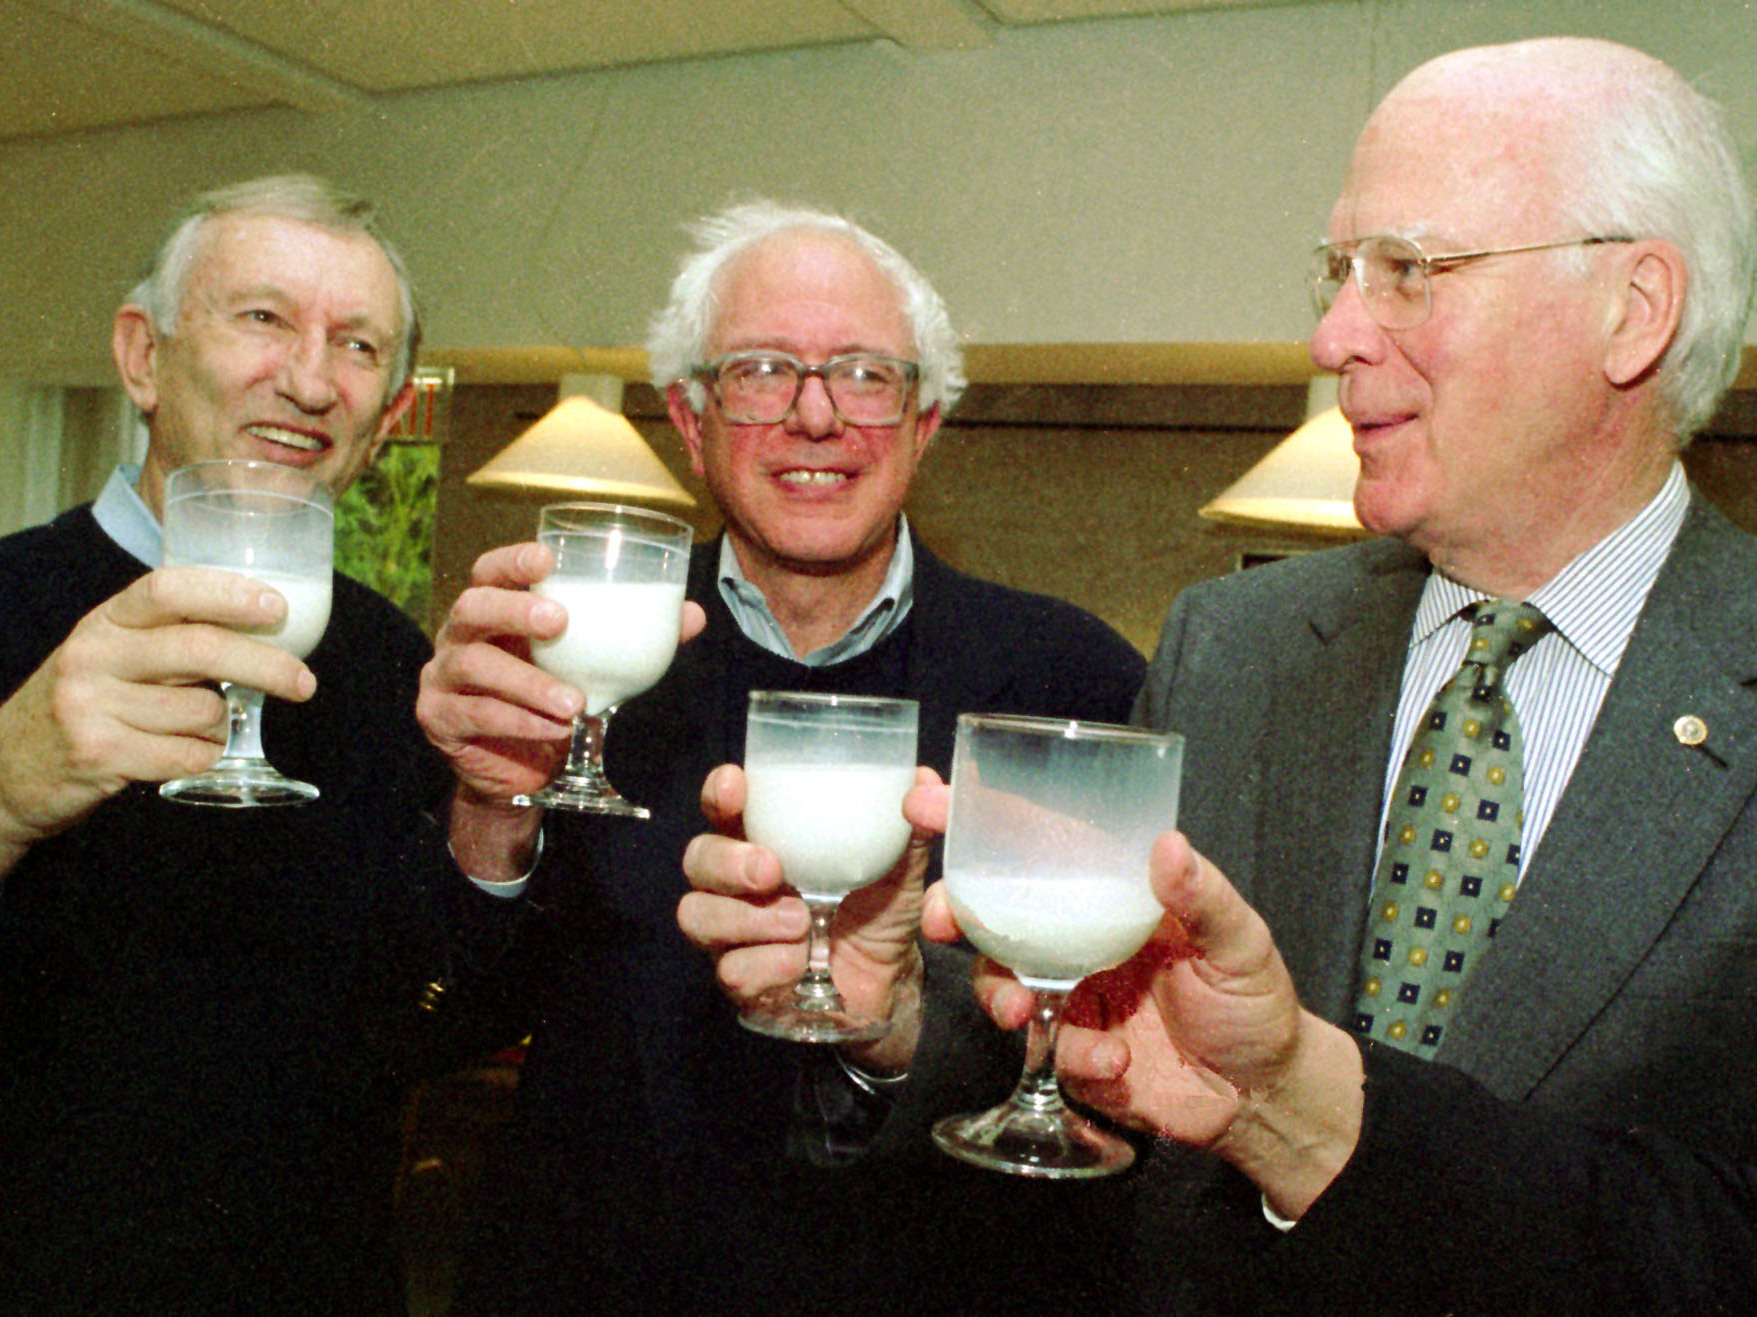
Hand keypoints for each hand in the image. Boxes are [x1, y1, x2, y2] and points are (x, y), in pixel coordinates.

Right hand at [0, 567, 314, 870]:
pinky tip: (182, 755)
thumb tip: (266, 631)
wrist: (8, 768)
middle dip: (266, 666)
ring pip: (202, 712)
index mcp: (106, 620)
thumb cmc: (87, 703)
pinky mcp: (98, 754)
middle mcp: (93, 654)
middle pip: (200, 650)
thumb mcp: (113, 654)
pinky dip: (202, 758)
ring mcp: (91, 705)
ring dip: (222, 726)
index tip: (278, 608)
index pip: (167, 588)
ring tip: (197, 729)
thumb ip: (170, 637)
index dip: (228, 594)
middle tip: (304, 683)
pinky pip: (188, 756)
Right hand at [417, 542, 705, 882]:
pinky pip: (477, 715)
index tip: (547, 558)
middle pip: (472, 608)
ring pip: (475, 666)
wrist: (516, 770)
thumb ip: (633, 639)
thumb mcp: (587, 665)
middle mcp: (459, 636)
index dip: (512, 561)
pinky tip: (555, 729)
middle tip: (559, 621)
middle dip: (514, 611)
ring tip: (573, 701)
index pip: (490, 571)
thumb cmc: (549, 698)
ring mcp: (443, 677)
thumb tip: (692, 614)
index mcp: (493, 612)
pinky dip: (520, 722)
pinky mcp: (440, 719)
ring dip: (528, 682)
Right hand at [678, 764, 937, 1073]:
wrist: (891, 981)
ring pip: (698, 914)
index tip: (734, 787)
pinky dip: (768, 965)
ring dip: (749, 919)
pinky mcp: (741, 980)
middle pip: (698, 858)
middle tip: (772, 871)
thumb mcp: (902, 865)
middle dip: (728, 862)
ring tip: (801, 923)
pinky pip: (731, 969)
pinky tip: (800, 964)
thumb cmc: (882, 908)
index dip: (718, 793)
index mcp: (769, 839)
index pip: (724, 806)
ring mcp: (733, 932)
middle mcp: (739, 882)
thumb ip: (910, 825)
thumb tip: (924, 780)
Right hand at [919, 779, 1362, 1217]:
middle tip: (941, 921)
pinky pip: (1046, 1048)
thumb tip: (1167, 843)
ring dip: (998, 992)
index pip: (1040, 847)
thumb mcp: (1241, 941)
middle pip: (994, 911)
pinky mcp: (1072, 1052)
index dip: (981, 823)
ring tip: (1020, 1013)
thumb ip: (1203, 896)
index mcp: (1112, 895)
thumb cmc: (1255, 1004)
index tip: (930, 804)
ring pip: (1001, 980)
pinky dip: (1073, 1053)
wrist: (1262, 1099)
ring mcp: (1071, 995)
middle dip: (951, 909)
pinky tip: (1114, 1059)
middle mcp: (1080, 938)